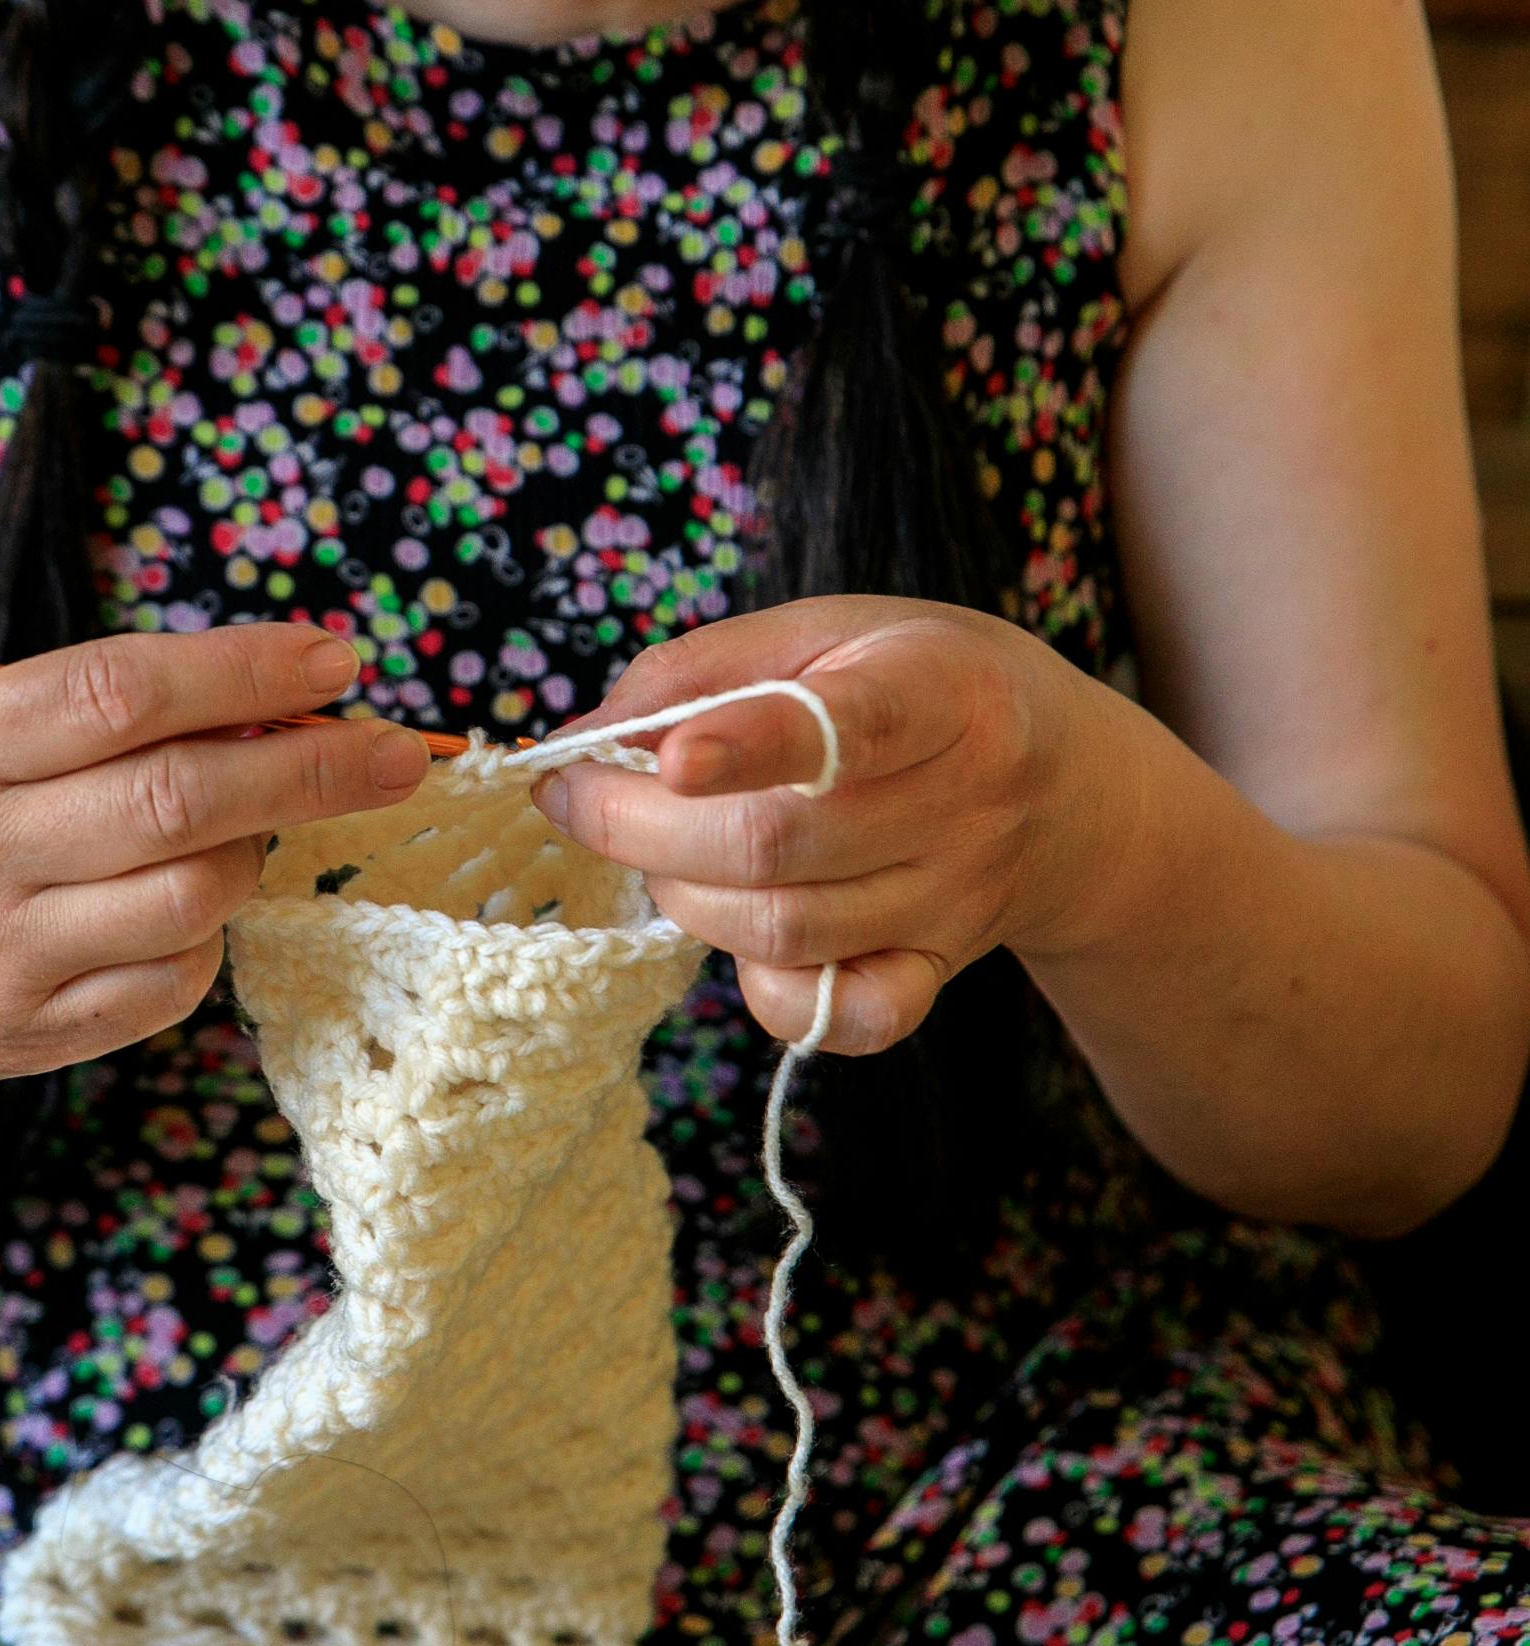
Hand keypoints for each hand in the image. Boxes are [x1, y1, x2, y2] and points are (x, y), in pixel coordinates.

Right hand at [0, 624, 427, 1086]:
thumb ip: (99, 713)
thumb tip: (276, 701)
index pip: (124, 693)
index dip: (246, 672)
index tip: (336, 659)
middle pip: (181, 802)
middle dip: (313, 768)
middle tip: (397, 749)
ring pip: (192, 899)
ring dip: (255, 854)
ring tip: (253, 827)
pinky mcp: (21, 1038)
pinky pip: (171, 985)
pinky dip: (207, 935)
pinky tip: (187, 902)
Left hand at [532, 602, 1113, 1052]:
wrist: (1065, 783)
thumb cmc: (917, 686)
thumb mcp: (830, 630)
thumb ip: (704, 668)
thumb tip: (582, 738)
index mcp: (942, 690)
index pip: (848, 726)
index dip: (750, 745)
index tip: (667, 757)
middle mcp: (964, 802)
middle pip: (776, 846)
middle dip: (641, 825)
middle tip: (580, 793)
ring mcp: (955, 900)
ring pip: (785, 930)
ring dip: (681, 894)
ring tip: (659, 846)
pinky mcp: (939, 972)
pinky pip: (841, 1016)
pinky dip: (765, 989)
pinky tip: (738, 930)